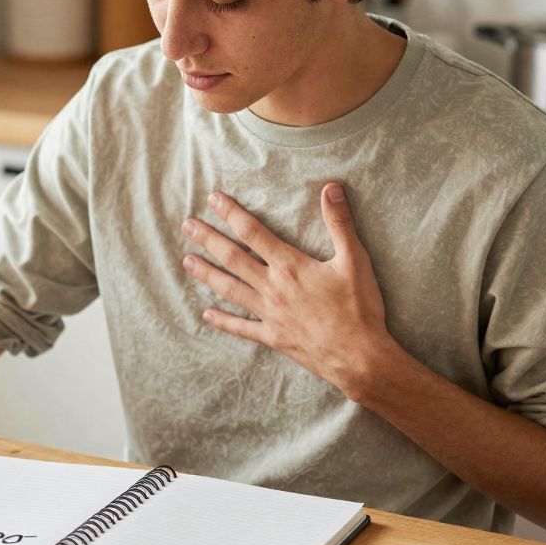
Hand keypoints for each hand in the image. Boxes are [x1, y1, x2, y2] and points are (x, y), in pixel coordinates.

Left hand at [179, 183, 395, 396]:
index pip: (253, 233)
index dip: (231, 214)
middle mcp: (273, 288)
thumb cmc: (359, 308)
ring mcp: (269, 314)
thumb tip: (331, 187)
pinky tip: (207, 315)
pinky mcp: (273, 337)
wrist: (359, 357)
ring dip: (206, 274)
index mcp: (290, 266)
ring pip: (230, 289)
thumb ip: (340, 222)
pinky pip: (242, 327)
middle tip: (187, 225)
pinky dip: (223, 321)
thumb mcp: (354, 260)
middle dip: (208, 239)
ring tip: (186, 262)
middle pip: (232, 258)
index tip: (212, 199)